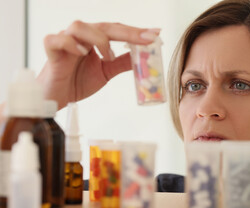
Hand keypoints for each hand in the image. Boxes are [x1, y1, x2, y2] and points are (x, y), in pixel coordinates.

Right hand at [37, 21, 159, 108]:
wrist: (57, 97)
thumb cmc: (77, 81)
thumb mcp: (106, 72)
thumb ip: (122, 63)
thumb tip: (142, 58)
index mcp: (94, 39)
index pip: (117, 30)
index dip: (136, 32)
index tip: (156, 34)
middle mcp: (81, 36)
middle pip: (104, 26)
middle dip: (128, 32)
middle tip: (147, 38)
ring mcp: (65, 41)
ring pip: (80, 27)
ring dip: (99, 39)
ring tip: (108, 56)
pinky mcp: (51, 50)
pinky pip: (57, 40)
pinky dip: (70, 44)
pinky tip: (82, 53)